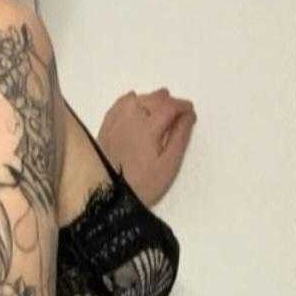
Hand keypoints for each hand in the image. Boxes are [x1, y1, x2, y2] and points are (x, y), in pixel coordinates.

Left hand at [97, 88, 195, 207]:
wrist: (108, 197)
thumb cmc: (143, 184)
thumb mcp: (169, 165)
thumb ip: (180, 137)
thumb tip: (188, 115)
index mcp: (148, 127)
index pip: (169, 106)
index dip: (182, 106)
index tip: (190, 111)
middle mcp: (130, 119)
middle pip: (152, 99)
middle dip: (168, 102)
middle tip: (178, 112)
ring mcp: (115, 122)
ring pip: (135, 99)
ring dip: (150, 100)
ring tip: (159, 108)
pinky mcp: (105, 128)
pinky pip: (119, 105)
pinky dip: (131, 101)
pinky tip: (136, 105)